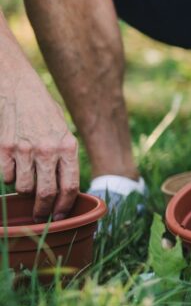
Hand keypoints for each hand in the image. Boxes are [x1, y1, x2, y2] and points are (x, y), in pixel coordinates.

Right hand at [0, 76, 78, 220]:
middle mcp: (48, 150)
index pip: (70, 186)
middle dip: (43, 210)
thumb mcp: (63, 132)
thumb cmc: (43, 113)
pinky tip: (13, 166)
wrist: (19, 89)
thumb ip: (64, 158)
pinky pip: (5, 177)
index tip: (60, 216)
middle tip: (41, 215)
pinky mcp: (4, 149)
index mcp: (68, 146)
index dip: (65, 206)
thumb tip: (65, 190)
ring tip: (27, 180)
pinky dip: (8, 177)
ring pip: (24, 188)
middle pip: (46, 193)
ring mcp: (24, 150)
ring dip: (25, 190)